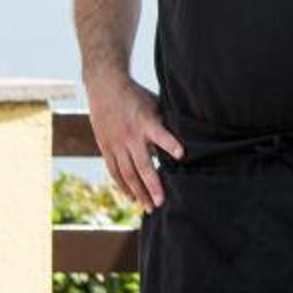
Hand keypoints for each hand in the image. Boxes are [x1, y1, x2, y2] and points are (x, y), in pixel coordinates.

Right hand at [87, 73, 180, 208]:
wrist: (105, 86)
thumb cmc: (137, 96)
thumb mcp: (155, 105)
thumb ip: (166, 124)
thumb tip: (188, 140)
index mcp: (146, 122)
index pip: (160, 134)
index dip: (170, 143)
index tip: (181, 154)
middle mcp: (130, 136)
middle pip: (142, 165)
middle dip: (152, 186)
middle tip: (161, 203)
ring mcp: (116, 143)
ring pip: (127, 173)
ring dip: (138, 192)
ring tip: (148, 207)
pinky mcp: (106, 147)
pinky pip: (114, 170)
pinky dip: (123, 185)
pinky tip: (131, 197)